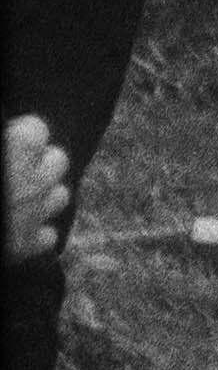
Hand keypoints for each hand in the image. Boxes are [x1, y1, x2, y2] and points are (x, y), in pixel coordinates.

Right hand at [5, 116, 70, 262]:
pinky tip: (15, 227)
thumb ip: (0, 130)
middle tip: (12, 168)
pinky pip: (47, 235)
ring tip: (18, 195)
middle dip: (38, 162)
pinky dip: (35, 230)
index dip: (19, 133)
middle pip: (57, 160)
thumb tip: (3, 122)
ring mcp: (35, 214)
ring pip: (60, 196)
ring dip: (43, 194)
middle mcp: (37, 178)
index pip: (37, 129)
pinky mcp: (26, 246)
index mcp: (22, 146)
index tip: (6, 140)